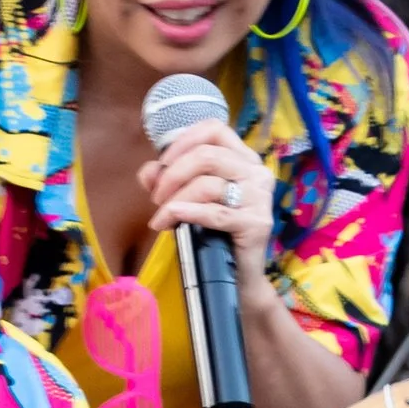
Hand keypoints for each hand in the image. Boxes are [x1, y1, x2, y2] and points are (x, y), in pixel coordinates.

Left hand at [140, 121, 278, 309]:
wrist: (237, 277)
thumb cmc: (215, 233)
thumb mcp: (188, 200)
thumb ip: (167, 180)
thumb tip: (148, 171)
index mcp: (244, 159)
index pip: (215, 129)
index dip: (184, 141)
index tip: (163, 163)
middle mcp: (257, 173)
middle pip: (207, 156)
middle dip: (173, 175)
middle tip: (156, 197)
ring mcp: (259, 198)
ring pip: (208, 184)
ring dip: (175, 200)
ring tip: (162, 218)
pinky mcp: (256, 223)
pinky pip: (214, 213)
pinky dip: (186, 213)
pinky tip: (168, 219)